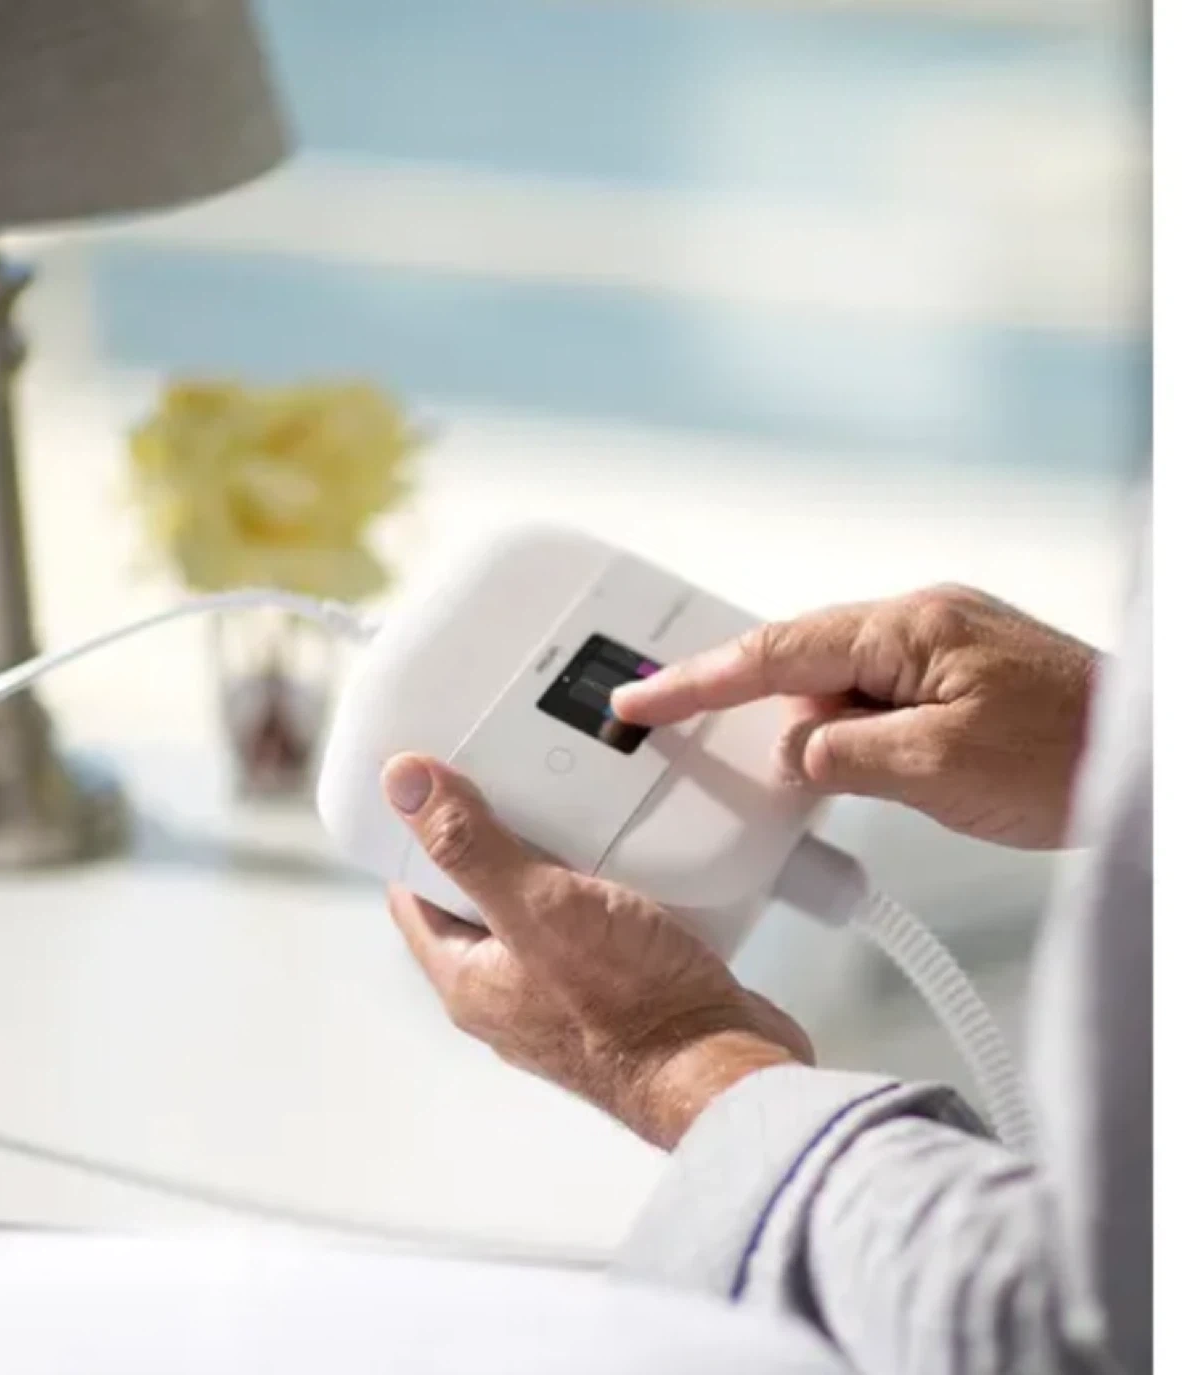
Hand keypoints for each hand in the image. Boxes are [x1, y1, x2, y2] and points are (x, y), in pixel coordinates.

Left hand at [381, 755, 811, 1149]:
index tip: (431, 784)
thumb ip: (470, 847)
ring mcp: (560, 998)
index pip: (413, 897)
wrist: (724, 1068)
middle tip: (508, 779)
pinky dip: (598, 887)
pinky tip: (627, 854)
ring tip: (569, 804)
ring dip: (548, 861)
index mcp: (467, 980)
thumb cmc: (629, 1004)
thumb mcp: (538, 906)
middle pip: (475, 901)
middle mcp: (505, 995)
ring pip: (537, 912)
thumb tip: (400, 783)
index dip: (414, 838)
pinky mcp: (617, 992)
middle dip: (487, 839)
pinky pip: (590, 927)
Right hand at [613, 584, 1097, 849]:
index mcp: (906, 629)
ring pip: (833, 678)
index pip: (773, 651)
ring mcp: (939, 647)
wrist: (1159, 760)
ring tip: (759, 762)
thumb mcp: (940, 769)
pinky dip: (838, 727)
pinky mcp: (956, 679)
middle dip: (731, 690)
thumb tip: (795, 749)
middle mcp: (918, 624)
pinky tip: (832, 762)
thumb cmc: (1071, 758)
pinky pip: (870, 695)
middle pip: (796, 654)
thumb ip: (846, 754)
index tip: (638, 700)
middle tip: (664, 720)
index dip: (695, 680)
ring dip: (793, 718)